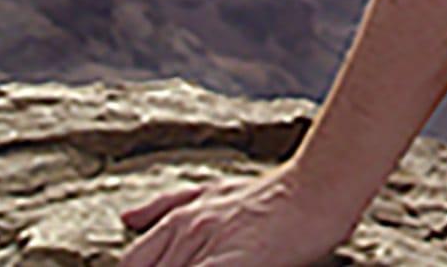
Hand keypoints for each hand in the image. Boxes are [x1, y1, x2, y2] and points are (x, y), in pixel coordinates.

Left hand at [117, 164, 358, 266]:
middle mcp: (185, 233)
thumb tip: (127, 219)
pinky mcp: (228, 262)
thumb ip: (167, 206)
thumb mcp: (213, 190)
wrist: (319, 186)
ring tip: (212, 264)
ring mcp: (206, 247)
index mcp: (178, 219)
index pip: (133, 262)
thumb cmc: (275, 192)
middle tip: (197, 263)